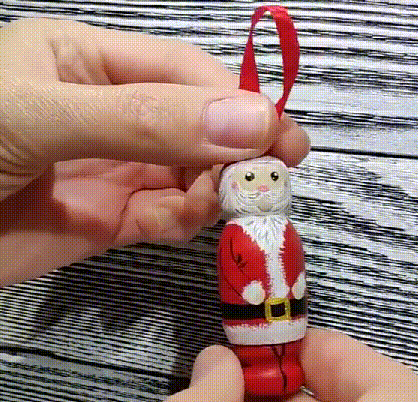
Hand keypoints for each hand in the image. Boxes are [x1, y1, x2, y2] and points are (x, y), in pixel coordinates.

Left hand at [0, 19, 309, 285]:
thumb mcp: (41, 114)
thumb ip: (145, 118)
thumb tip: (250, 122)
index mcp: (93, 63)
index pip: (186, 74)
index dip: (236, 102)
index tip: (279, 138)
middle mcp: (113, 113)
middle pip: (198, 127)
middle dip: (232, 153)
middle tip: (268, 183)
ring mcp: (115, 169)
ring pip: (189, 175)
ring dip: (208, 191)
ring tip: (210, 206)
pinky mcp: (111, 220)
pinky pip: (166, 215)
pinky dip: (181, 221)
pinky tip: (174, 224)